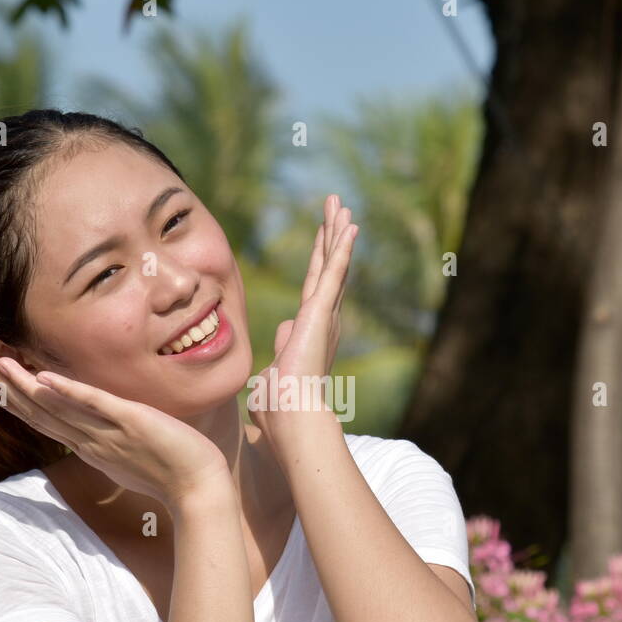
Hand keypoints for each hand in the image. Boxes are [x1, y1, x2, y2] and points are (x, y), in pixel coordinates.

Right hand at [0, 351, 229, 508]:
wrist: (200, 491)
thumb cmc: (172, 474)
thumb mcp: (132, 455)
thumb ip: (111, 441)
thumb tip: (100, 433)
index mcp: (90, 446)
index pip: (43, 420)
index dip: (12, 401)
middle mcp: (91, 440)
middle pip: (40, 411)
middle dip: (6, 386)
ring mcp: (108, 432)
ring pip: (58, 406)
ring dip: (25, 384)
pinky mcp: (131, 422)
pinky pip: (96, 405)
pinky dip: (70, 392)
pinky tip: (45, 379)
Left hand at [249, 193, 357, 450]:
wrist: (289, 416)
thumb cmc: (278, 409)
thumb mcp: (273, 377)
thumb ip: (277, 358)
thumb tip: (278, 346)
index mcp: (310, 334)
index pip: (314, 291)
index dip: (320, 265)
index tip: (323, 244)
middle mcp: (324, 321)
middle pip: (328, 270)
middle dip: (331, 238)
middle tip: (338, 209)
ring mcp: (325, 315)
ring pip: (332, 265)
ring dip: (336, 233)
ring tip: (341, 205)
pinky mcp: (321, 312)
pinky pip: (334, 273)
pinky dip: (341, 249)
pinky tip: (349, 225)